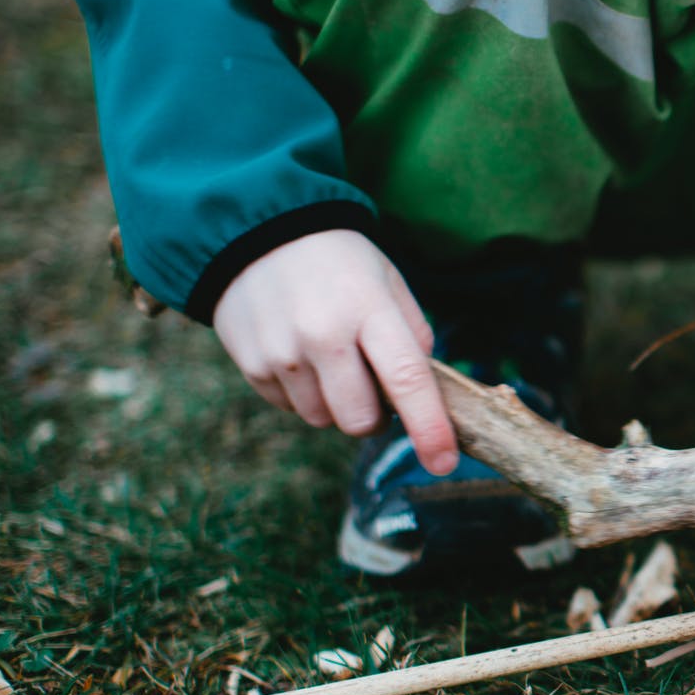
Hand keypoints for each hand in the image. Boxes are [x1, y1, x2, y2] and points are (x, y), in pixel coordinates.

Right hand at [212, 229, 458, 473]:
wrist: (254, 231)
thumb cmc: (338, 261)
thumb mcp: (387, 281)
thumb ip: (413, 335)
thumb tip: (425, 392)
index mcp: (369, 309)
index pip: (407, 379)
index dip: (429, 427)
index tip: (443, 463)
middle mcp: (323, 334)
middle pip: (361, 419)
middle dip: (376, 416)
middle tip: (373, 384)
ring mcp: (283, 352)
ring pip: (324, 420)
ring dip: (337, 404)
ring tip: (331, 359)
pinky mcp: (251, 364)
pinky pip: (291, 409)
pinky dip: (304, 394)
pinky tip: (300, 354)